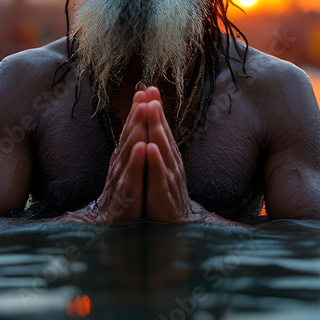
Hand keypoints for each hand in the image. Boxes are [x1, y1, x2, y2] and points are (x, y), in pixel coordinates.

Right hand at [87, 88, 148, 223]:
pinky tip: (142, 149)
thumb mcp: (131, 175)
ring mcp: (120, 183)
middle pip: (128, 138)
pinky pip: (130, 179)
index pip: (131, 133)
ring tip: (143, 111)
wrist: (117, 236)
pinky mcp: (124, 200)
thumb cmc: (125, 203)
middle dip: (136, 115)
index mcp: (123, 163)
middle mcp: (119, 169)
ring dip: (135, 131)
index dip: (137, 112)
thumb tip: (139, 130)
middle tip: (144, 94)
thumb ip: (133, 153)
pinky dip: (136, 163)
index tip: (145, 90)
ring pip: (128, 153)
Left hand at [142, 86, 195, 221]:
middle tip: (150, 91)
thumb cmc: (164, 200)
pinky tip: (150, 149)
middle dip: (156, 113)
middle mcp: (171, 166)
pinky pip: (159, 178)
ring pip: (162, 151)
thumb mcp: (159, 172)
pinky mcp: (164, 199)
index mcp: (168, 160)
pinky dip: (155, 163)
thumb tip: (151, 126)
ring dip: (157, 129)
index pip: (161, 130)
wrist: (171, 232)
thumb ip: (157, 150)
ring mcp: (169, 181)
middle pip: (162, 135)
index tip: (148, 88)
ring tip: (151, 109)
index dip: (154, 110)